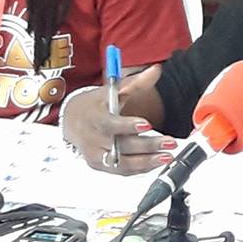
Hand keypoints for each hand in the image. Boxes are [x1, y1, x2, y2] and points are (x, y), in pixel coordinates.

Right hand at [61, 65, 175, 174]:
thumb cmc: (95, 104)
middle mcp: (93, 139)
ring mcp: (96, 155)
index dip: (127, 125)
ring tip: (166, 156)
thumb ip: (135, 82)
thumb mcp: (111, 90)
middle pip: (121, 146)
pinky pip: (122, 171)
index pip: (110, 124)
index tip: (146, 123)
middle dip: (148, 146)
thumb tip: (155, 70)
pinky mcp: (100, 166)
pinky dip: (140, 168)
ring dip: (146, 162)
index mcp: (95, 117)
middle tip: (169, 143)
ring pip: (122, 163)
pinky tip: (156, 162)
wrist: (72, 121)